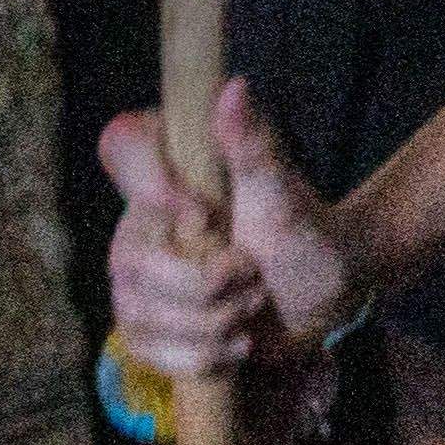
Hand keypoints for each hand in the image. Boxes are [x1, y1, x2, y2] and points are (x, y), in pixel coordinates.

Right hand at [103, 84, 357, 369]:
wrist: (324, 295)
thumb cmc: (304, 234)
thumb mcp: (282, 194)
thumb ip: (253, 146)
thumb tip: (234, 86)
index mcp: (164, 180)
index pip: (120, 146)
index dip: (153, 184)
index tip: (204, 214)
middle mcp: (136, 227)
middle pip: (133, 264)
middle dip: (208, 285)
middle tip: (252, 275)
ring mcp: (132, 282)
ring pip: (141, 316)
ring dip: (214, 324)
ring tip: (250, 309)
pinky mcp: (145, 329)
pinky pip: (148, 353)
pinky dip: (202, 358)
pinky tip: (234, 344)